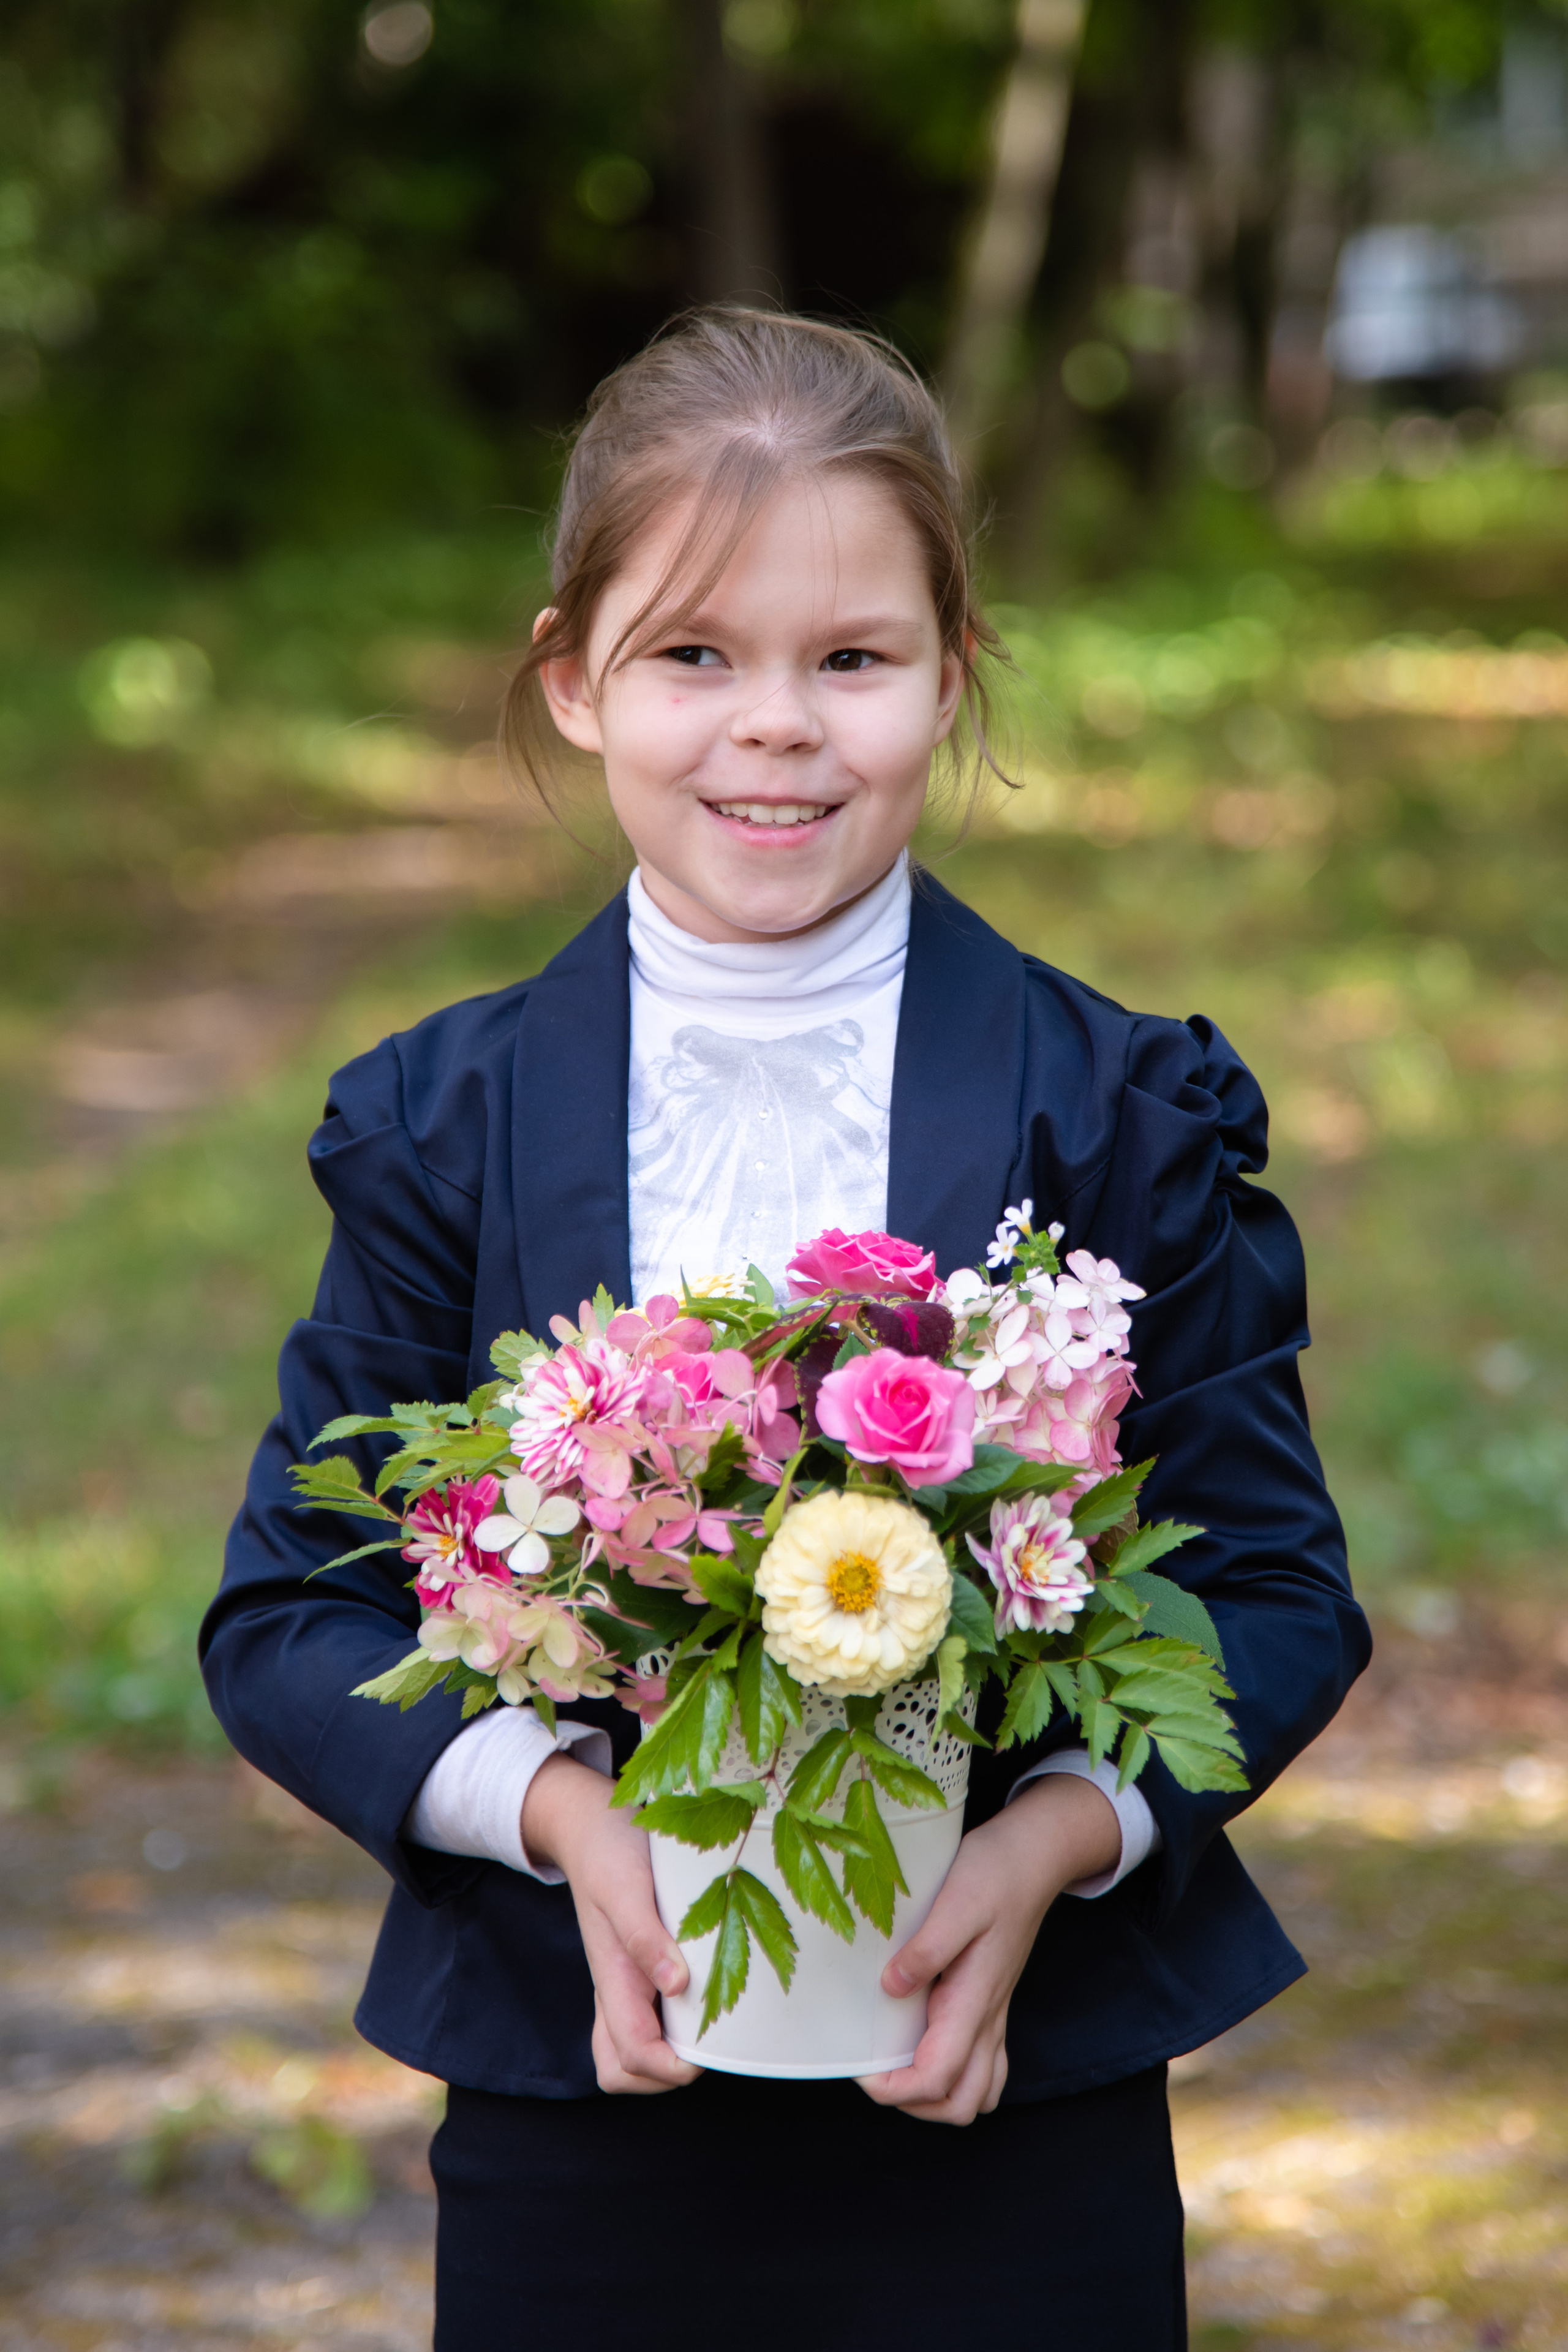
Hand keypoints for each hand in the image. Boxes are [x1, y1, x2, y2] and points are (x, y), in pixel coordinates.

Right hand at [521, 1752, 701, 2095]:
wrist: (589, 1822)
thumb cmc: (608, 1850)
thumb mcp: (627, 1885)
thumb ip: (645, 1936)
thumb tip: (677, 1987)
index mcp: (612, 1979)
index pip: (633, 2055)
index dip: (672, 2068)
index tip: (712, 2048)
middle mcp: (615, 1989)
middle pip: (624, 2068)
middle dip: (665, 2075)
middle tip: (709, 2044)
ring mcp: (622, 1982)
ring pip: (630, 2050)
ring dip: (666, 2056)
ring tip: (707, 2028)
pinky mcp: (634, 1968)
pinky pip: (645, 2019)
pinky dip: (670, 2026)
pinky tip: (699, 2000)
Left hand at [857, 1774, 1119, 2125]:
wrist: (1036, 1856)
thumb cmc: (996, 1872)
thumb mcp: (957, 1900)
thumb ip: (927, 1949)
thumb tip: (892, 1988)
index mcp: (974, 2001)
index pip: (936, 2079)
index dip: (892, 2088)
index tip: (858, 2067)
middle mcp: (988, 2018)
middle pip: (960, 2104)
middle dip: (914, 2103)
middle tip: (875, 2070)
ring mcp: (994, 2013)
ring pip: (976, 2092)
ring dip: (937, 2096)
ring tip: (898, 2066)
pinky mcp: (993, 2002)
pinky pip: (984, 2064)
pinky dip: (955, 2074)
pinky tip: (925, 2044)